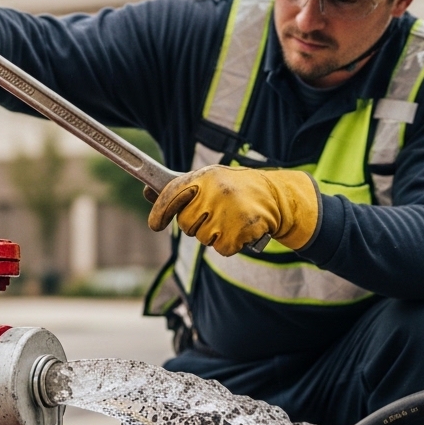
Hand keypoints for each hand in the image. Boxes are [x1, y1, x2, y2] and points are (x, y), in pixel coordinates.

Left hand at [147, 166, 319, 256]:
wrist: (276, 197)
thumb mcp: (209, 180)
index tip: (155, 224)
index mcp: (204, 176)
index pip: (171, 194)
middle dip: (196, 223)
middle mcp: (214, 192)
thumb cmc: (236, 189)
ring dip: (214, 234)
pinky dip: (229, 244)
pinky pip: (220, 248)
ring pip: (202, 238)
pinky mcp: (239, 231)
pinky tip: (239, 229)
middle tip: (215, 213)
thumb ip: (179, 189)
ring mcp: (227, 212)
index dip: (159, 212)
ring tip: (231, 218)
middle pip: (186, 223)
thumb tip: (147, 192)